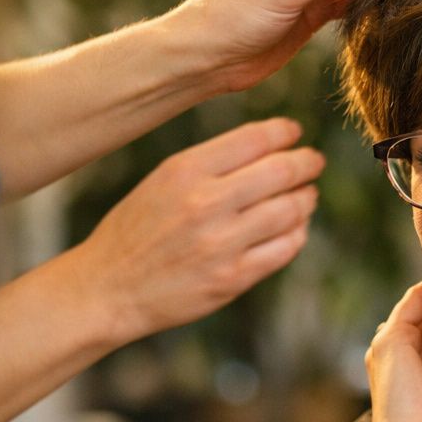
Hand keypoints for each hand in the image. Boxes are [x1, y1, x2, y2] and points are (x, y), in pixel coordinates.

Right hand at [68, 118, 323, 343]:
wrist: (107, 288)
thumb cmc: (136, 231)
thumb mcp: (161, 181)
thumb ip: (210, 164)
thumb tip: (267, 147)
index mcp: (184, 171)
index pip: (253, 139)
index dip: (283, 132)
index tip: (295, 132)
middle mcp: (205, 203)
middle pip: (280, 172)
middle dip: (306, 163)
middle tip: (314, 162)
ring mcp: (222, 243)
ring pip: (290, 210)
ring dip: (306, 199)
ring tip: (307, 195)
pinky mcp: (234, 278)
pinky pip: (285, 248)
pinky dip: (297, 233)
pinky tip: (294, 227)